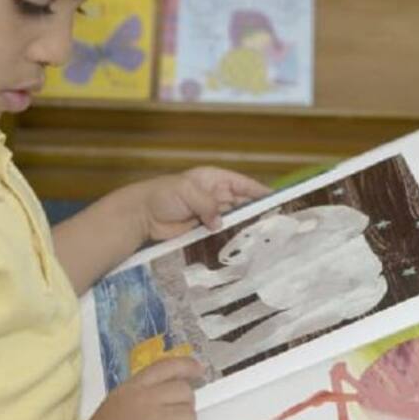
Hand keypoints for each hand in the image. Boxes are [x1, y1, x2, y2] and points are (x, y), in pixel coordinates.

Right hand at [72, 357, 202, 419]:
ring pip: (190, 416)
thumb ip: (139, 396)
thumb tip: (164, 397)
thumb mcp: (115, 404)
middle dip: (184, 404)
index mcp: (133, 387)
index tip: (198, 370)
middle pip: (185, 391)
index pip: (167, 366)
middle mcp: (149, 398)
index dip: (187, 366)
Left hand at [142, 167, 270, 240]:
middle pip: (242, 201)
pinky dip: (231, 235)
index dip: (259, 190)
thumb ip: (207, 205)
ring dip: (245, 224)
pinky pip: (222, 230)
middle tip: (275, 221)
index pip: (242, 183)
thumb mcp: (186, 192)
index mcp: (213, 178)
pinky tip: (244, 241)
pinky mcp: (203, 227)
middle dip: (256, 209)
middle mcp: (215, 193)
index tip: (276, 198)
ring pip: (234, 217)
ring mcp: (210, 211)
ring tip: (264, 232)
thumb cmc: (162, 195)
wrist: (142, 215)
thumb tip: (220, 223)